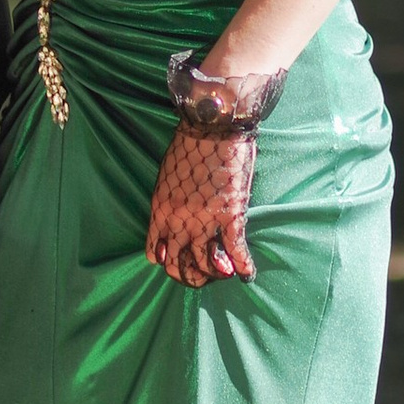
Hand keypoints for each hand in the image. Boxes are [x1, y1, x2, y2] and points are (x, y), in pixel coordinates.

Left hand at [145, 123, 258, 286]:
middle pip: (177, 268)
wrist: (212, 125)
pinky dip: (243, 268)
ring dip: (216, 276)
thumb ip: (170, 201)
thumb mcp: (167, 176)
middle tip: (203, 277)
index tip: (182, 262)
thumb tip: (177, 215)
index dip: (169, 263)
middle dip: (190, 278)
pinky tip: (248, 274)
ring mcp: (204, 222)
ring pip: (205, 268)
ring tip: (225, 274)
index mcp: (160, 211)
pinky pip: (236, 254)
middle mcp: (178, 223)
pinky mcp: (230, 217)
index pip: (155, 254)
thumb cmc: (190, 144)